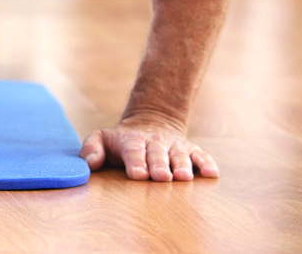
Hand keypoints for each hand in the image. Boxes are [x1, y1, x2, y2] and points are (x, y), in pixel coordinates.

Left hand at [80, 116, 218, 181]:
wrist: (151, 123)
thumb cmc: (122, 142)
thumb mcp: (101, 138)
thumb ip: (91, 148)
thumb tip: (90, 163)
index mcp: (131, 141)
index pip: (133, 151)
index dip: (136, 162)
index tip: (138, 174)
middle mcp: (154, 142)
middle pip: (157, 154)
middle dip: (159, 165)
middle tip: (162, 177)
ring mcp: (174, 146)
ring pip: (179, 155)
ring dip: (183, 165)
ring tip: (184, 177)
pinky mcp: (191, 150)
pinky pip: (201, 155)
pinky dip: (206, 164)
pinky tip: (211, 173)